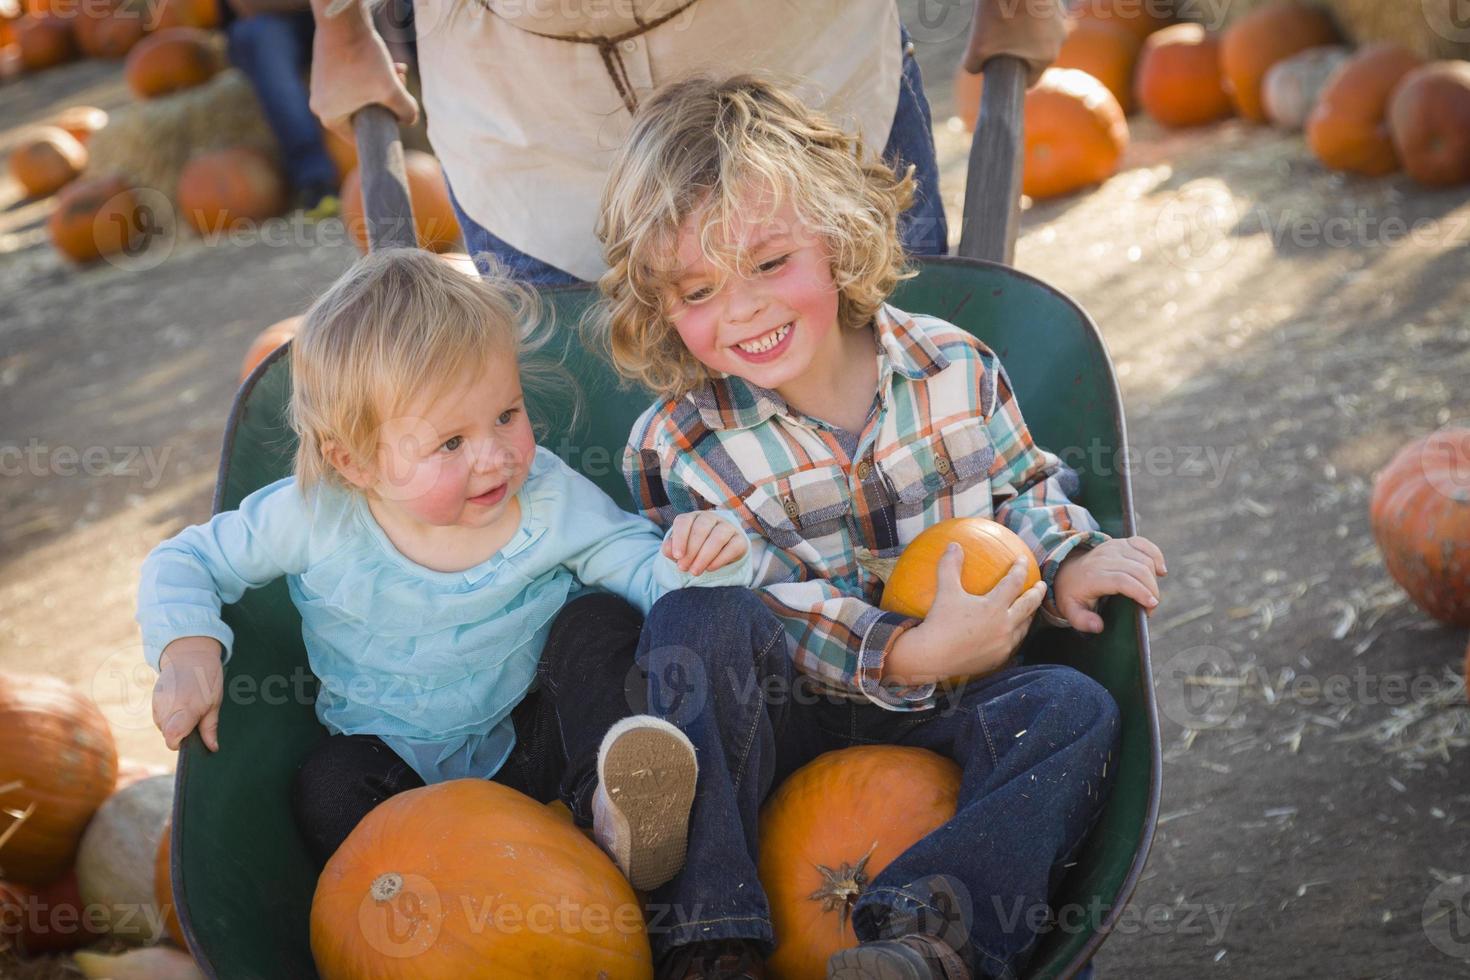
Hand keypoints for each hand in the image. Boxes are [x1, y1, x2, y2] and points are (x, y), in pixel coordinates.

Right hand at [153, 638, 224, 751]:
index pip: (172, 736)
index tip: (189, 740)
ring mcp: (158, 703)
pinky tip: (179, 705)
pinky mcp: (153, 700)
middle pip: (168, 735)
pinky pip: (159, 717)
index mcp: (186, 707)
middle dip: (181, 734)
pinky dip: (168, 717)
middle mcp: (168, 707)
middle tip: (195, 719)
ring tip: (188, 709)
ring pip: (163, 727)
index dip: (179, 743)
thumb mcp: (214, 703)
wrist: (190, 655)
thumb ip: (210, 728)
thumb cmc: (207, 679)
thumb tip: (212, 748)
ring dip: (174, 725)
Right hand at [309, 0, 417, 139]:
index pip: (359, 137)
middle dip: (387, 102)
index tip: (398, 118)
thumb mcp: (391, 89)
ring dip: (383, 86)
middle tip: (403, 87)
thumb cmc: (363, 59)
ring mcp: (320, 86)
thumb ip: (405, 110)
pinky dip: (371, 75)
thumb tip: (411, 120)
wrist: (343, 20)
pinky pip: (353, 82)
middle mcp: (319, 104)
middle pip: (363, 114)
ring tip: (400, 71)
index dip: (383, 131)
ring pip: (361, 95)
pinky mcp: (325, 70)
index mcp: (329, 117)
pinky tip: (389, 64)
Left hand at [663, 512, 747, 575]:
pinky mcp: (740, 539)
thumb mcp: (680, 550)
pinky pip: (732, 547)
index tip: (677, 556)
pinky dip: (720, 559)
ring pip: (718, 537)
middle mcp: (711, 518)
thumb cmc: (694, 550)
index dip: (679, 538)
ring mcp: (727, 527)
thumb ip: (671, 549)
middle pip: (701, 529)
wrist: (718, 554)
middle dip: (691, 551)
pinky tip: (710, 568)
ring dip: (705, 556)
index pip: (684, 521)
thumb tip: (669, 550)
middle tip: (683, 568)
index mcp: (693, 517)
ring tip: (695, 572)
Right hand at [884, 547, 1046, 683]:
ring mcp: (1003, 645)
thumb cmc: (939, 623)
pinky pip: (1012, 644)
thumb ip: (950, 566)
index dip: (1020, 569)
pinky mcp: (997, 659)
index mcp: (994, 607)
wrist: (932, 658)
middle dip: (1037, 594)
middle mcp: (1004, 626)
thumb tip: (953, 545)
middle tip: (1041, 586)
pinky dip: (1015, 634)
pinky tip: (1010, 633)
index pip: (1014, 583)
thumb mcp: (945, 591)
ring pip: (1023, 628)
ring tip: (1029, 610)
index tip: (1023, 560)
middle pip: (1028, 606)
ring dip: (1028, 616)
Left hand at [963, 0, 1068, 86]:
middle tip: (995, 42)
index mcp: (1046, 57)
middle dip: (1015, 53)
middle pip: (1034, 56)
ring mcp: (1061, 18)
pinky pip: (1040, 16)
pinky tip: (1011, 6)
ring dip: (1022, 32)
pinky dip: (1027, 14)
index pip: (1030, 81)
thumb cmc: (998, 12)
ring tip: (1002, 20)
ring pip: (1038, 35)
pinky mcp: (1056, 1)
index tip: (998, 72)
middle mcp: (1059, 39)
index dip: (1012, 80)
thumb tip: (975, 69)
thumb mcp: (977, 45)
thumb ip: (973, 65)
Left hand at [1053, 536, 1166, 633]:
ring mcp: (1113, 547)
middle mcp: (1104, 558)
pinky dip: (1156, 555)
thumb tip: (1098, 626)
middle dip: (1151, 590)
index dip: (1140, 591)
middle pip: (1137, 570)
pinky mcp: (1121, 543)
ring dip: (1154, 578)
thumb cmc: (1073, 593)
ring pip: (1143, 559)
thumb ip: (1082, 620)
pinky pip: (1143, 544)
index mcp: (1093, 576)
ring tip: (1151, 595)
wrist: (1067, 571)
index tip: (1152, 604)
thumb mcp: (1070, 610)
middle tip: (1151, 607)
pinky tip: (1160, 571)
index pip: (1122, 580)